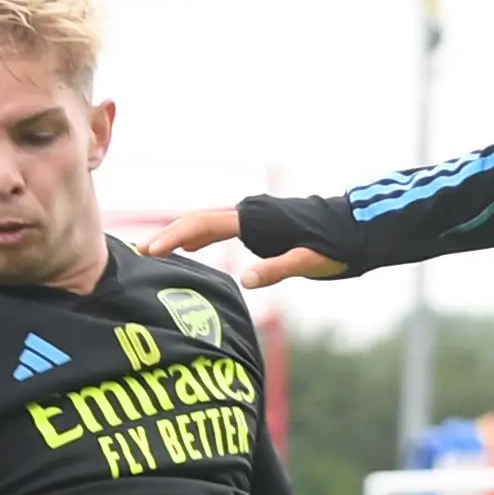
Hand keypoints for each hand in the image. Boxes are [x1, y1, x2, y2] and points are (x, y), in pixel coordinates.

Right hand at [137, 206, 346, 290]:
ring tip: (153, 252)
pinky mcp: (258, 227)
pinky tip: (187, 250)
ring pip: (206, 223)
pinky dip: (197, 237)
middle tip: (140, 253)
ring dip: (179, 235)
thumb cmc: (335, 248)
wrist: (354, 231)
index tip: (151, 250)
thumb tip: (243, 280)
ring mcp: (253, 219)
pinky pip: (219, 229)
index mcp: (257, 220)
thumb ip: (278, 269)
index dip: (175, 236)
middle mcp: (251, 214)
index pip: (204, 223)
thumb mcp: (311, 262)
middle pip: (198, 220)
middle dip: (168, 235)